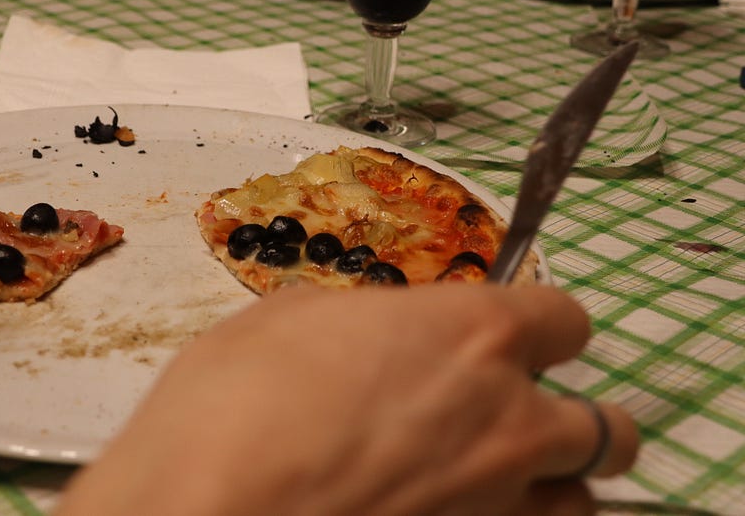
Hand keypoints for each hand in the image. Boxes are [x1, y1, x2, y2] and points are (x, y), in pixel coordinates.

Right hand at [58, 282, 638, 515]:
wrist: (211, 507)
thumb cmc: (240, 395)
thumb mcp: (290, 321)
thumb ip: (363, 324)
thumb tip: (372, 336)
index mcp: (475, 334)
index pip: (566, 319)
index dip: (539, 326)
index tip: (506, 339)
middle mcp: (513, 421)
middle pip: (605, 427)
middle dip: (568, 421)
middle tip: (508, 422)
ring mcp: (501, 503)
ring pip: (585, 502)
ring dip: (554, 489)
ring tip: (497, 485)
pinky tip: (458, 512)